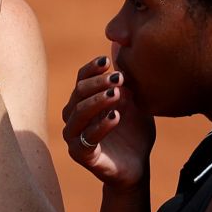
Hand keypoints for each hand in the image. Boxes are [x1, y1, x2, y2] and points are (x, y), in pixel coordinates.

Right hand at [62, 51, 152, 187]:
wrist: (137, 165)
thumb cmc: (133, 132)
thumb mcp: (135, 101)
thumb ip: (127, 79)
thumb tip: (120, 45)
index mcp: (84, 102)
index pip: (81, 79)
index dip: (92, 68)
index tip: (108, 60)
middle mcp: (74, 117)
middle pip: (78, 93)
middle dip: (97, 83)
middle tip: (119, 77)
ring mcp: (75, 137)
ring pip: (77, 114)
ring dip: (97, 101)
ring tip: (116, 94)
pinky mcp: (81, 156)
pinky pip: (86, 140)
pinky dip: (100, 127)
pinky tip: (116, 117)